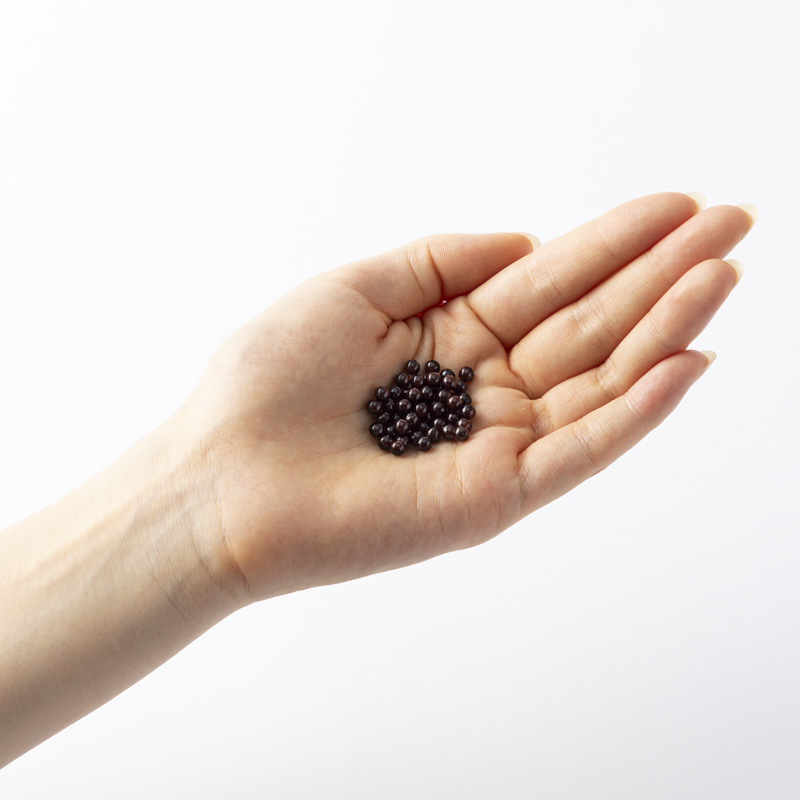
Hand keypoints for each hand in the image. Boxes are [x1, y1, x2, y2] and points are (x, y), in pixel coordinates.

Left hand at [181, 192, 751, 600]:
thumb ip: (440, 260)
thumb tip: (525, 239)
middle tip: (730, 225)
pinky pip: (579, 449)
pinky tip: (684, 362)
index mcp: (449, 338)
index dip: (611, 244)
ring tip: (720, 274)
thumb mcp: (355, 288)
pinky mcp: (495, 496)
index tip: (675, 207)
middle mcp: (482, 390)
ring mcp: (495, 445)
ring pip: (597, 382)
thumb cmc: (268, 380)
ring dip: (664, 329)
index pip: (548, 285)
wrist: (223, 477)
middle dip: (659, 275)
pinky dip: (634, 410)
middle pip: (587, 326)